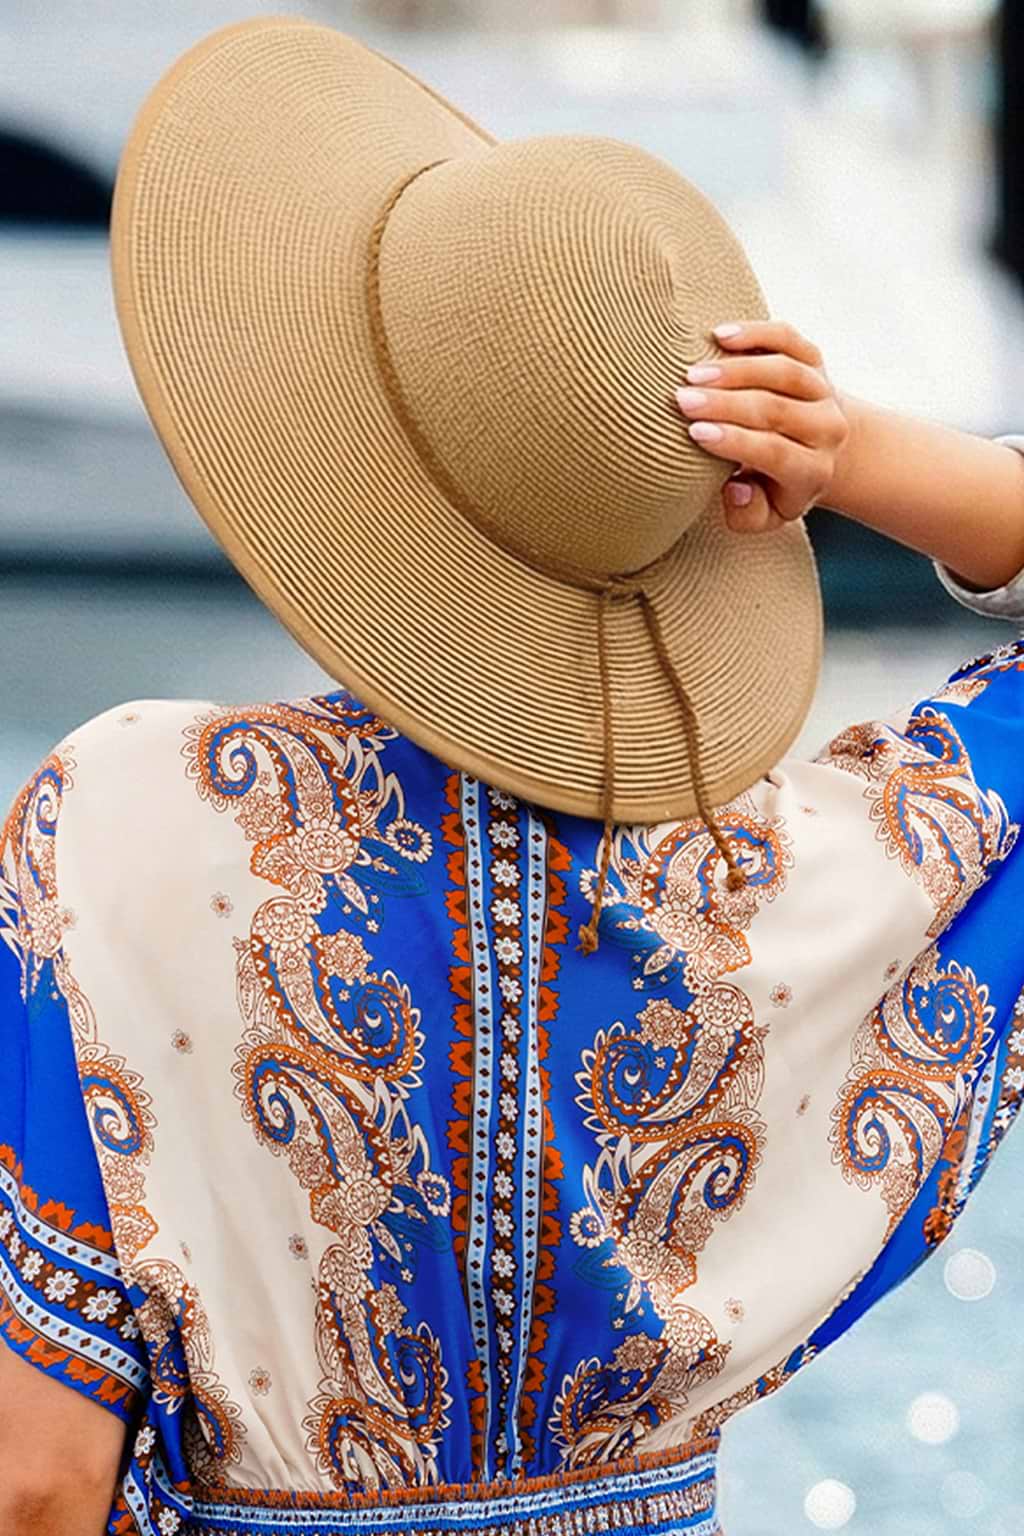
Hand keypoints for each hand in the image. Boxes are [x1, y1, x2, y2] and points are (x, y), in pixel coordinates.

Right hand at [674, 320, 851, 533]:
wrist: (821, 450)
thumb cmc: (775, 485)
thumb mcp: (763, 515)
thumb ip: (746, 515)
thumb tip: (735, 488)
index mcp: (813, 471)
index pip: (775, 453)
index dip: (735, 441)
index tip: (695, 432)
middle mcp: (827, 428)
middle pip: (776, 409)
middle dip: (725, 404)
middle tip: (681, 400)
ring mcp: (823, 390)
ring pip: (783, 371)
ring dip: (735, 370)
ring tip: (693, 374)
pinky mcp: (814, 358)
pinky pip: (788, 339)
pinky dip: (756, 333)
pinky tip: (719, 335)